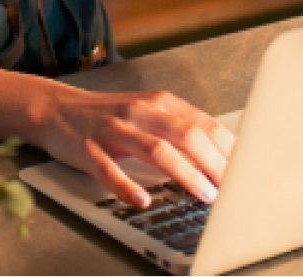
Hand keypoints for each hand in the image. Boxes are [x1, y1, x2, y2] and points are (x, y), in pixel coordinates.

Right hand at [35, 87, 235, 206]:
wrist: (55, 108)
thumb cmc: (107, 115)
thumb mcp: (147, 111)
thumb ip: (180, 127)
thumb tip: (224, 155)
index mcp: (158, 102)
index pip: (204, 123)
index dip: (229, 149)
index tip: (248, 171)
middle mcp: (139, 112)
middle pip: (187, 134)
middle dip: (215, 163)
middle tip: (232, 188)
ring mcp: (114, 130)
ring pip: (156, 150)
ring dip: (186, 174)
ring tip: (205, 195)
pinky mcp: (89, 149)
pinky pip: (110, 169)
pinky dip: (127, 186)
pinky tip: (142, 199)